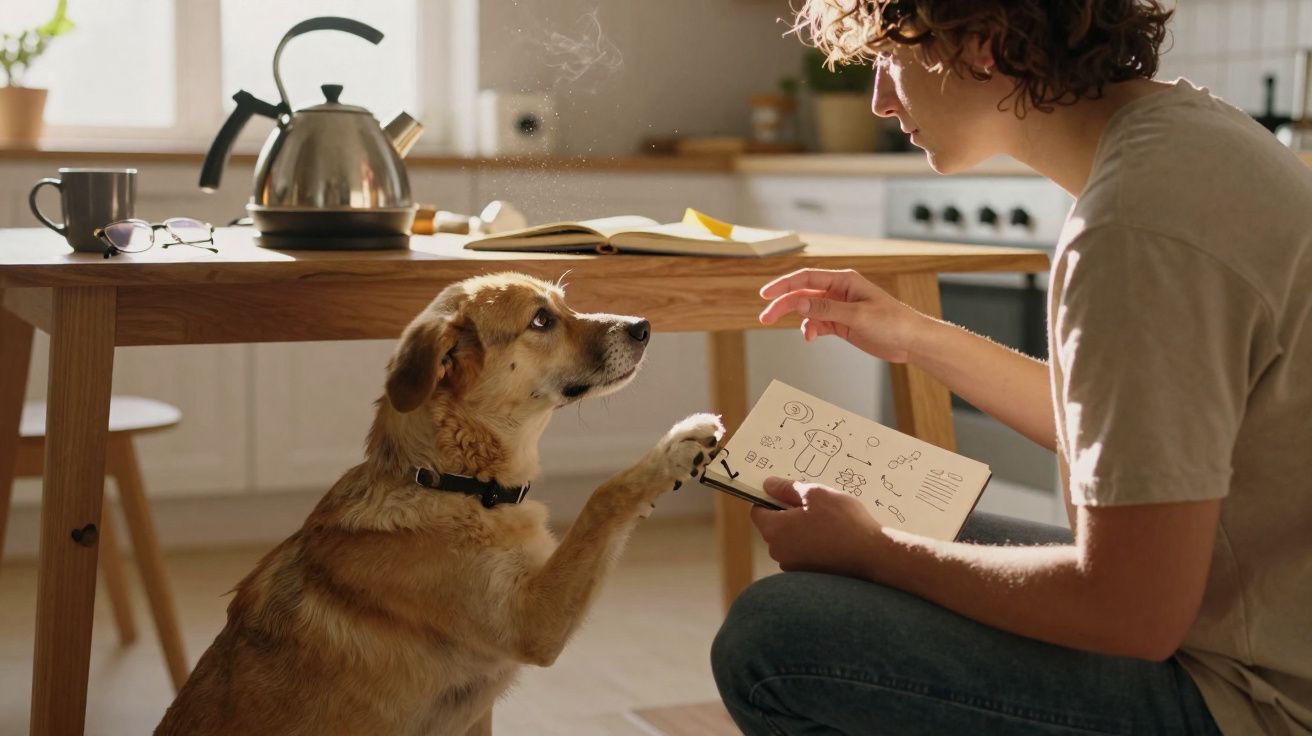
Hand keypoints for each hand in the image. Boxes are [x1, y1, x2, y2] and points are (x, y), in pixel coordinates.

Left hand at [750, 477, 884, 577]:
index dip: (770, 499)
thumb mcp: (815, 494)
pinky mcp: (808, 575)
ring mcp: (793, 566)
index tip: (787, 493)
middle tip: (814, 506)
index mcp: (774, 530)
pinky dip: (812, 545)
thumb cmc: (842, 522)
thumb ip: (787, 488)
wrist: (871, 554)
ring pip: (790, 541)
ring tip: (827, 523)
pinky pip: (803, 554)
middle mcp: (778, 552)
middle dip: (789, 515)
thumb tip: (768, 484)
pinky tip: (832, 539)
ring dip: (802, 531)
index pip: (757, 511)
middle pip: (774, 527)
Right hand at [758, 268, 929, 362]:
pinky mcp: (841, 323)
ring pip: (808, 310)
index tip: (765, 295)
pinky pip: (818, 324)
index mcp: (843, 280)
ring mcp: (839, 307)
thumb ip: (825, 309)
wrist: (911, 341)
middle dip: (783, 305)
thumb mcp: (857, 315)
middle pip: (802, 294)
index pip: (805, 277)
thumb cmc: (893, 322)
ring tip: (802, 336)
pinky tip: (812, 338)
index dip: (782, 285)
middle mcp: (838, 291)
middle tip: (764, 317)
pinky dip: (812, 330)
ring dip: (800, 321)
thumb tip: (797, 302)